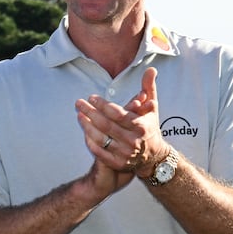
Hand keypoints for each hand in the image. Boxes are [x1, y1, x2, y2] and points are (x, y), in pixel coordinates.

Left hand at [76, 67, 171, 182]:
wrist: (153, 156)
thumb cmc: (149, 127)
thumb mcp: (152, 108)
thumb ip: (148, 87)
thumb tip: (151, 69)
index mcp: (141, 126)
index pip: (117, 114)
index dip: (102, 105)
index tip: (91, 97)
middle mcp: (133, 141)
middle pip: (106, 125)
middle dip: (90, 113)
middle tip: (78, 103)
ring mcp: (125, 154)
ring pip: (101, 139)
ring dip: (87, 127)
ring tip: (79, 115)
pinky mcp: (118, 163)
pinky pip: (99, 153)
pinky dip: (90, 142)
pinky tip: (84, 132)